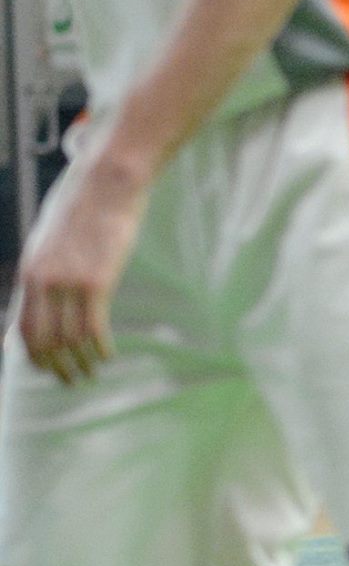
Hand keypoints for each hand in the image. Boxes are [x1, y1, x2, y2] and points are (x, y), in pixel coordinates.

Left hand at [12, 156, 149, 383]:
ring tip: (91, 373)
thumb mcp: (50, 240)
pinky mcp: (97, 281)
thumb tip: (41, 293)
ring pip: (69, 339)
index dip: (33, 356)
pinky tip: (108, 356)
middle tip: (71, 381)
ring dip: (80, 363)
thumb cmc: (83, 207)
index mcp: (29, 273)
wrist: (106, 183)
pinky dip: (99, 348)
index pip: (23, 328)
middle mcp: (43, 282)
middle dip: (56, 367)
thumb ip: (44, 270)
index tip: (47, 370)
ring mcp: (69, 283)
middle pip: (44, 340)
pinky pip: (94, 327)